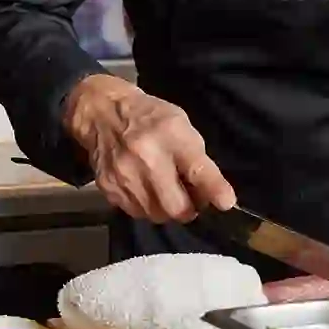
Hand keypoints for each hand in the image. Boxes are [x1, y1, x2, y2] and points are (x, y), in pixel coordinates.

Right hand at [64, 74, 235, 223]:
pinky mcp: (109, 188)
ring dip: (167, 209)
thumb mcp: (181, 125)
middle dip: (189, 209)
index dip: (214, 189)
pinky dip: (146, 206)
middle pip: (176, 207)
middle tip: (190, 199)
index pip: (197, 169)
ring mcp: (124, 175)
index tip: (226, 203)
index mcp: (170, 136)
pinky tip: (146, 188)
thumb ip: (197, 158)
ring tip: (165, 190)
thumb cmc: (151, 118)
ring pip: (157, 215)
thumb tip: (212, 195)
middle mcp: (146, 158)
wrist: (103, 112)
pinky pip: (136, 213)